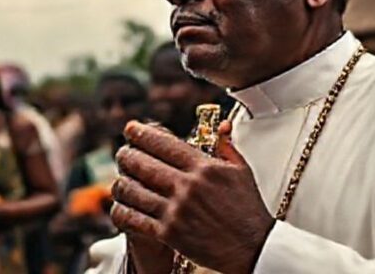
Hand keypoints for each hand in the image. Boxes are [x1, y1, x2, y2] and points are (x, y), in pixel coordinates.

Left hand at [111, 120, 274, 273]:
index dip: (142, 133)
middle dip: (126, 155)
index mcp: (204, 168)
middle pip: (143, 163)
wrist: (254, 247)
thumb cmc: (248, 209)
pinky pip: (134, 219)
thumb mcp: (242, 171)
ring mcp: (176, 211)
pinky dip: (122, 211)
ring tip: (120, 179)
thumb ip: (226, 146)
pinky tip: (120, 206)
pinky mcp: (169, 234)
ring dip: (121, 182)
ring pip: (133, 190)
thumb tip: (222, 126)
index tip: (130, 129)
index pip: (164, 144)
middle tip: (122, 152)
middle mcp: (187, 186)